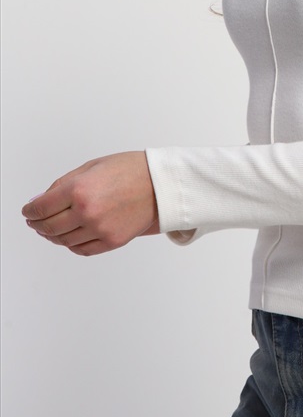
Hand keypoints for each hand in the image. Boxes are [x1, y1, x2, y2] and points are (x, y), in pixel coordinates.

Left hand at [21, 151, 158, 255]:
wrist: (161, 183)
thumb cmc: (130, 170)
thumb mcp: (91, 166)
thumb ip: (62, 184)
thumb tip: (40, 200)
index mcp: (79, 190)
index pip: (41, 207)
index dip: (30, 210)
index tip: (28, 211)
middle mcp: (86, 212)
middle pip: (48, 227)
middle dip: (37, 224)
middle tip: (35, 221)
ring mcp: (99, 229)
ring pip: (63, 241)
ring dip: (52, 236)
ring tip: (51, 229)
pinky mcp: (111, 241)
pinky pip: (82, 250)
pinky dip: (71, 246)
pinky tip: (69, 238)